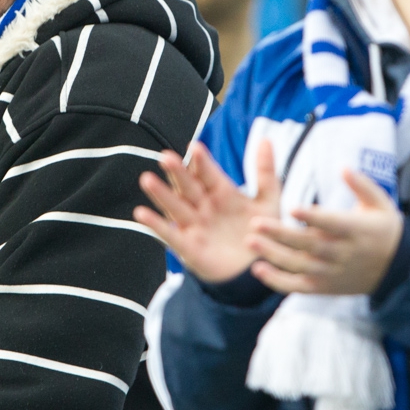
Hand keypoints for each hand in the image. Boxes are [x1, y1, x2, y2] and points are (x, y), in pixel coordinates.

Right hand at [134, 139, 281, 283]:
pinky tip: (141, 213)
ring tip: (146, 179)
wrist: (258, 270)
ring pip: (174, 206)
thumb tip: (265, 139)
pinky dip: (155, 225)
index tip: (195, 147)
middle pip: (188, 186)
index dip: (202, 162)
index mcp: (221, 192)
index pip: (208, 173)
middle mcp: (204, 206)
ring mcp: (194, 226)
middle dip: (177, 172)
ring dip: (160, 194)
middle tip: (166, 157)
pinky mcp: (188, 247)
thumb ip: (265, 172)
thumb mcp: (268, 201)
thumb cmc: (262, 234)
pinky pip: (170, 234)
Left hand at [245, 169, 403, 296]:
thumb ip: (362, 185)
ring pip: (299, 265)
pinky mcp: (324, 287)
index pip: (332, 223)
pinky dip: (277, 281)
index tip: (292, 207)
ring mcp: (332, 273)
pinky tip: (258, 269)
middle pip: (309, 244)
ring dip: (274, 255)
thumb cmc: (383, 228)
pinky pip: (298, 286)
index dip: (313, 217)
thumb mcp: (381, 204)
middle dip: (281, 234)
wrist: (397, 270)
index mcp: (356, 230)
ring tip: (250, 241)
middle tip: (255, 222)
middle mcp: (342, 253)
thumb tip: (343, 167)